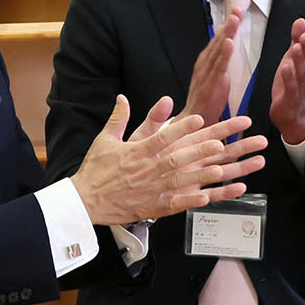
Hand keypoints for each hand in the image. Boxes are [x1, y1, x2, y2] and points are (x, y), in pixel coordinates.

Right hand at [70, 95, 267, 224]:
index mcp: (136, 152)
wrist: (84, 201)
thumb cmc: (96, 169)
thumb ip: (118, 118)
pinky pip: (174, 204)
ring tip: (220, 169)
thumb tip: (122, 97)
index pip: (161, 137)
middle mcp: (146, 170)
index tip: (198, 118)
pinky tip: (206, 197)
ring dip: (200, 174)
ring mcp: (150, 189)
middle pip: (176, 158)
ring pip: (179, 181)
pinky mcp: (150, 206)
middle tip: (219, 142)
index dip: (181, 127)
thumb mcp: (105, 140)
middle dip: (199, 150)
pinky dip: (189, 201)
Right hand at [186, 0, 242, 121]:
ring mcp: (207, 72)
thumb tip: (225, 43)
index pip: (218, 39)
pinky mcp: (212, 83)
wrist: (195, 119)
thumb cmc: (205, 100)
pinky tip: (229, 42)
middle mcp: (204, 63)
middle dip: (229, 24)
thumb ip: (218, 60)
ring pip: (219, 49)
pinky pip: (219, 66)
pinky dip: (224, 53)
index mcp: (205, 61)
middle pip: (218, 39)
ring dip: (227, 33)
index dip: (228, 25)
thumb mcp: (211, 76)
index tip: (237, 11)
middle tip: (238, 8)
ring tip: (234, 19)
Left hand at [269, 19, 304, 147]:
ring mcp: (300, 89)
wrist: (290, 115)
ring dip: (300, 60)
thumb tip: (301, 21)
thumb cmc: (291, 84)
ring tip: (296, 47)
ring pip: (303, 74)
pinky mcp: (290, 99)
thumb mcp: (292, 59)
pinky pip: (291, 88)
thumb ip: (296, 41)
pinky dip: (289, 78)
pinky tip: (285, 67)